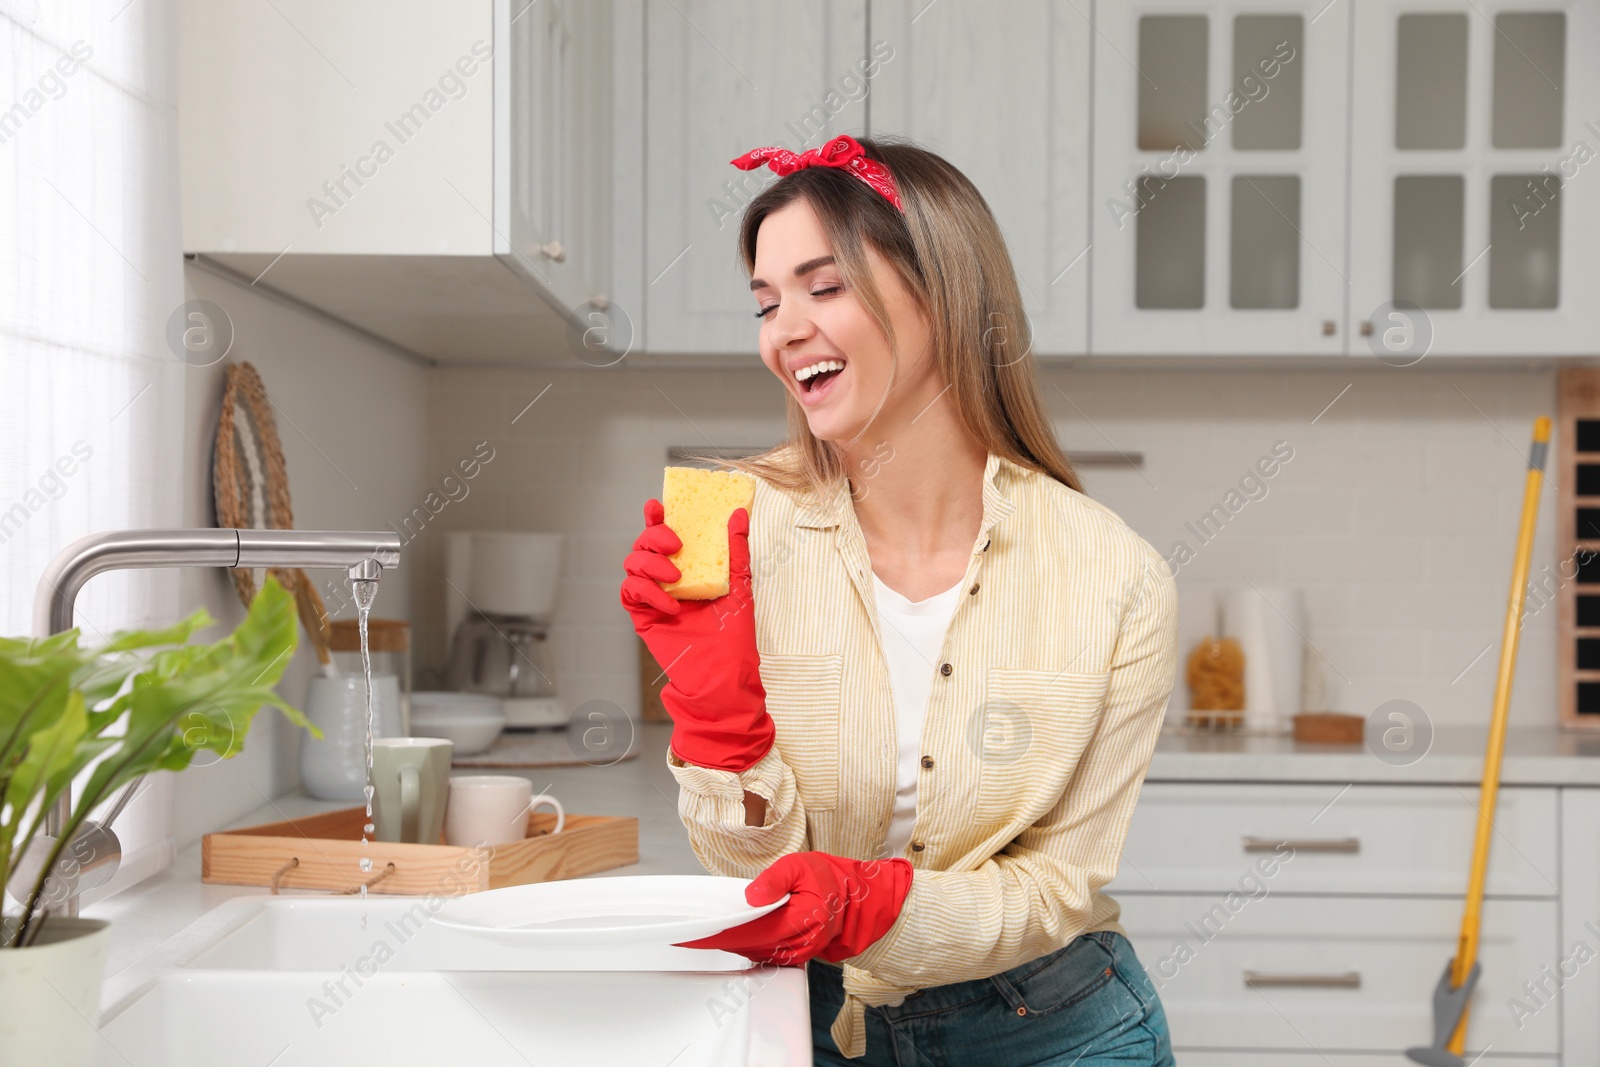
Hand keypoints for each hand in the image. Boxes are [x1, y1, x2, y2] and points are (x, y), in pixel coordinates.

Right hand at [620, 499, 773, 771]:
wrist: (723, 674)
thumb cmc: (734, 633)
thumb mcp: (740, 585)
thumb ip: (736, 549)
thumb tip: (738, 514)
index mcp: (687, 566)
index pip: (665, 535)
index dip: (655, 517)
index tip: (656, 504)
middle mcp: (666, 578)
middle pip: (643, 544)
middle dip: (653, 537)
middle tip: (675, 544)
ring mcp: (652, 596)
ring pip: (632, 564)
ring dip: (650, 564)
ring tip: (675, 577)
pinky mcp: (642, 616)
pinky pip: (630, 593)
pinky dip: (647, 593)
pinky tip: (670, 604)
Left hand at [673, 852, 913, 965]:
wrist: (857, 900)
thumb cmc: (830, 879)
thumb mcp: (802, 866)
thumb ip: (774, 880)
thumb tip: (750, 896)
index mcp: (801, 921)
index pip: (751, 933)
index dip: (721, 935)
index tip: (695, 937)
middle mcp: (797, 944)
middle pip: (749, 946)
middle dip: (718, 940)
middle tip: (688, 936)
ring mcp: (796, 953)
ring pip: (754, 952)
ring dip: (729, 944)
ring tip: (701, 934)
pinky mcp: (794, 954)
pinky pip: (763, 953)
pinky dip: (744, 945)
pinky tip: (727, 936)